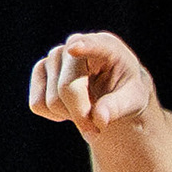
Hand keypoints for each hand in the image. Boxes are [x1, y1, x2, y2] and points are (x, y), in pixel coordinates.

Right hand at [26, 31, 159, 139]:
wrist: (112, 90)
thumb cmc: (126, 92)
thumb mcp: (133, 100)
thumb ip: (118, 107)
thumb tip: (99, 118)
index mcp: (107, 45)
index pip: (93, 45)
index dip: (83, 48)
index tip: (74, 49)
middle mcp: (76, 43)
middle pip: (67, 88)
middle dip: (81, 115)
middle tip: (97, 127)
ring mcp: (55, 56)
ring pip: (52, 101)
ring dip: (70, 116)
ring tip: (87, 108)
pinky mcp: (40, 70)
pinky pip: (38, 105)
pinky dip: (54, 115)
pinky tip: (70, 106)